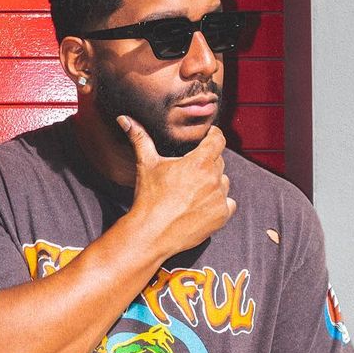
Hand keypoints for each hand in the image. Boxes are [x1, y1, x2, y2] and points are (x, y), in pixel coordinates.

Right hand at [119, 116, 235, 259]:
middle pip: (219, 161)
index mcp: (200, 162)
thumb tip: (124, 119)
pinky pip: (228, 203)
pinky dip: (218, 203)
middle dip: (208, 163)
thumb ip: (139, 138)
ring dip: (214, 183)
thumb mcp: (146, 164)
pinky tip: (202, 206)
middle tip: (192, 170)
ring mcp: (220, 199)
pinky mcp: (222, 216)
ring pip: (224, 183)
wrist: (152, 233)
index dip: (214, 135)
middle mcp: (214, 179)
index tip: (209, 136)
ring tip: (194, 191)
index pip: (218, 140)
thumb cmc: (149, 198)